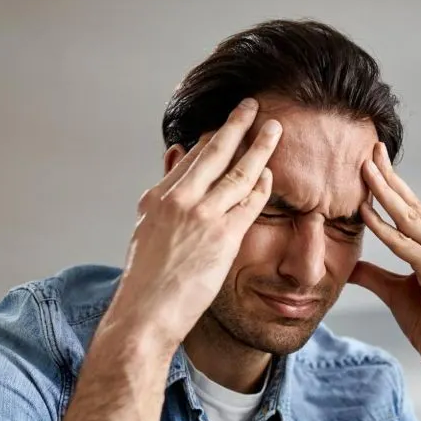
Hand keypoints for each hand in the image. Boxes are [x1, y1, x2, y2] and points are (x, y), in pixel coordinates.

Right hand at [109, 99, 279, 350]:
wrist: (145, 313)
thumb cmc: (148, 281)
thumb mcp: (147, 231)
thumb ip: (164, 195)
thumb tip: (176, 158)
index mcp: (158, 197)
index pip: (191, 159)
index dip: (212, 140)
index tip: (228, 125)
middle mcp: (179, 200)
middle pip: (213, 153)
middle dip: (236, 125)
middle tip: (252, 106)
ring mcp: (201, 216)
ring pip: (237, 172)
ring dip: (258, 147)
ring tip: (274, 129)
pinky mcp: (222, 237)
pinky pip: (249, 203)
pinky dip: (262, 185)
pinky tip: (272, 172)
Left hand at [351, 143, 420, 382]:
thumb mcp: (396, 293)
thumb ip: (375, 274)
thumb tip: (350, 264)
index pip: (416, 210)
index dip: (394, 185)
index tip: (375, 162)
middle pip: (414, 206)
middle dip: (390, 178)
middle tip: (369, 150)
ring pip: (410, 219)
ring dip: (385, 193)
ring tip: (363, 169)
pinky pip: (406, 245)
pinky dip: (384, 229)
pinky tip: (365, 213)